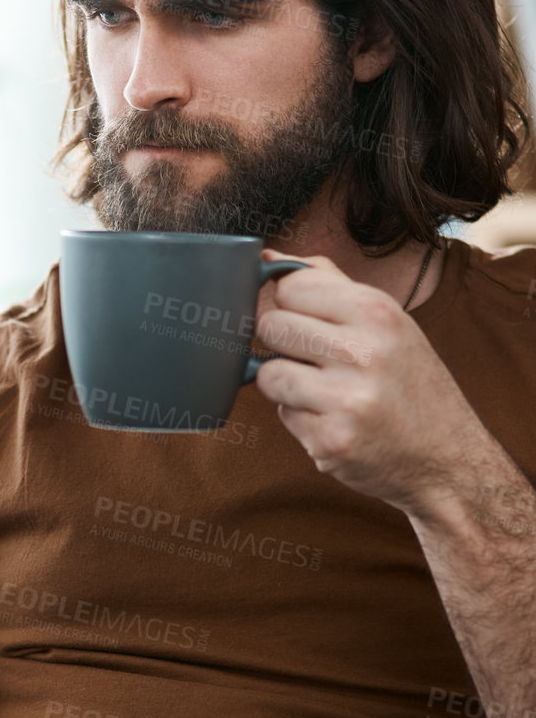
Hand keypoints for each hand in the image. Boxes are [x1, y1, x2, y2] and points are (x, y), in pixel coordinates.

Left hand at [252, 249, 487, 513]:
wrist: (449, 459)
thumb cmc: (411, 384)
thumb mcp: (387, 322)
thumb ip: (329, 285)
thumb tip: (270, 259)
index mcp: (377, 312)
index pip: (292, 285)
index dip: (288, 303)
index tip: (305, 319)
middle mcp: (363, 352)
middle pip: (271, 326)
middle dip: (282, 344)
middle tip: (315, 361)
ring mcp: (347, 399)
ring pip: (267, 374)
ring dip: (285, 385)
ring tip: (324, 392)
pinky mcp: (331, 440)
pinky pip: (283, 415)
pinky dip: (300, 419)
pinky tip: (335, 420)